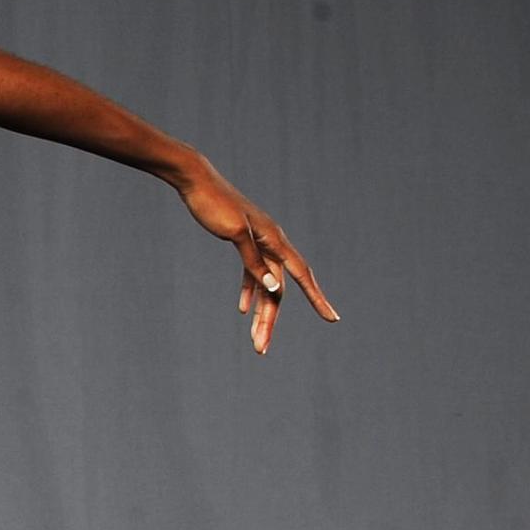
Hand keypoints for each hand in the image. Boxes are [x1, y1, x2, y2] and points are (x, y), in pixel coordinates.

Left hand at [178, 169, 337, 354]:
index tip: (333, 319)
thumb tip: (274, 289)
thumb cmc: (214, 203)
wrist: (195, 179)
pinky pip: (252, 272)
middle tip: (260, 349)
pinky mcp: (242, 242)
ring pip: (265, 285)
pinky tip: (243, 309)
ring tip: (254, 340)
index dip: (317, 299)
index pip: (301, 276)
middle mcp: (272, 244)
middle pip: (277, 290)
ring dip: (260, 312)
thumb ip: (254, 262)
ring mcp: (258, 244)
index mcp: (274, 241)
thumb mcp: (233, 233)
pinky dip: (248, 290)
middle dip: (270, 321)